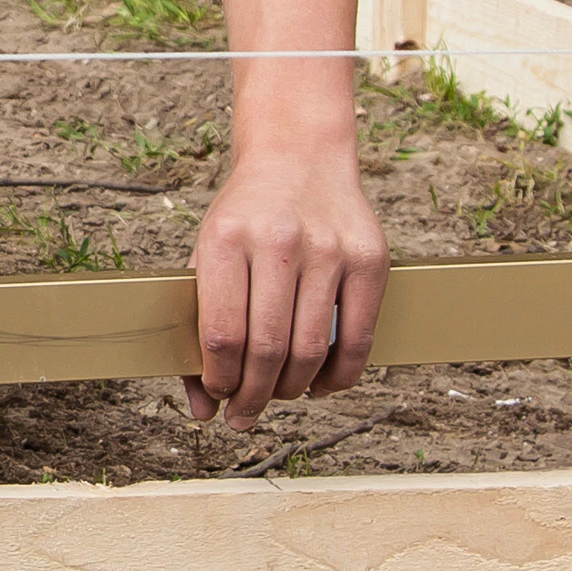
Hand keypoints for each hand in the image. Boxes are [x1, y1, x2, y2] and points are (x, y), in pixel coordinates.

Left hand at [185, 135, 385, 428]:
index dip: (219, 379)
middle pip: (268, 348)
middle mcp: (279, 241)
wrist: (298, 157)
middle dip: (254, 395)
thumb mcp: (208, 256)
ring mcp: (329, 249)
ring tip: (279, 396)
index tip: (218, 395)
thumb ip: (200, 329)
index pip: (222, 333)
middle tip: (246, 413)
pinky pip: (359, 338)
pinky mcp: (370, 259)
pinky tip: (320, 384)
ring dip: (292, 389)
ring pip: (312, 350)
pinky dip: (339, 376)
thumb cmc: (245, 218)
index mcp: (226, 237)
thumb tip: (202, 409)